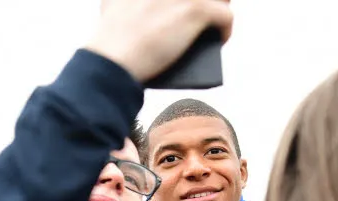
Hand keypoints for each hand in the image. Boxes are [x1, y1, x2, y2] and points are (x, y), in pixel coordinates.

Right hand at [88, 0, 233, 81]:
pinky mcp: (195, 8)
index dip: (186, 1)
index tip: (186, 9)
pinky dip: (226, 30)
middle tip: (202, 17)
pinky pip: (227, 15)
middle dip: (206, 2)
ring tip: (215, 26)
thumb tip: (133, 3)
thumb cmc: (110, 40)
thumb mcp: (112, 5)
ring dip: (219, 9)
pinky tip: (220, 41)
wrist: (113, 58)